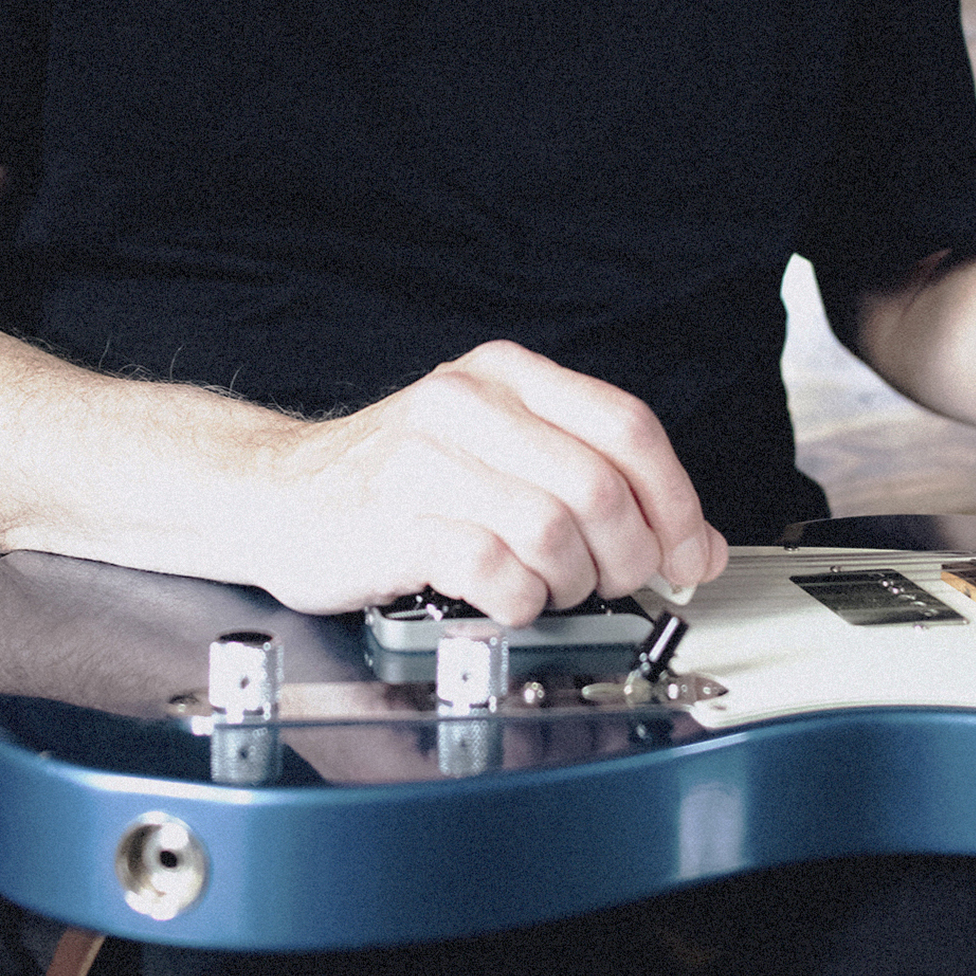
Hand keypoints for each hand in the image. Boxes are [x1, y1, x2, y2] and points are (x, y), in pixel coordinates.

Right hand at [238, 340, 726, 624]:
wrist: (277, 493)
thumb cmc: (397, 479)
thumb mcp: (498, 451)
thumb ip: (598, 482)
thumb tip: (697, 545)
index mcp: (506, 375)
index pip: (628, 425)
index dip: (675, 500)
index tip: (685, 552)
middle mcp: (469, 402)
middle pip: (601, 484)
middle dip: (627, 554)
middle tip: (613, 581)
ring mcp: (429, 458)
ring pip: (554, 528)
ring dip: (571, 581)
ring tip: (550, 587)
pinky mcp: (396, 519)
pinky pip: (494, 568)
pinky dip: (519, 600)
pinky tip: (506, 598)